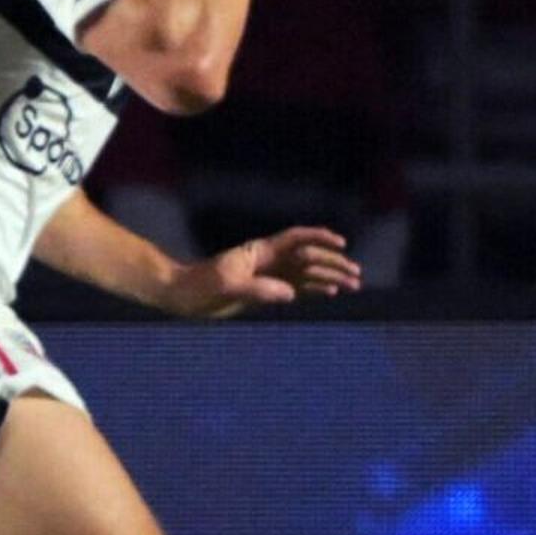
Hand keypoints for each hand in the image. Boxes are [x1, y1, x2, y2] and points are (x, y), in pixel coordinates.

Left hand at [171, 224, 359, 319]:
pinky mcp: (264, 290)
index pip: (296, 238)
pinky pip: (296, 287)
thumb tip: (290, 293)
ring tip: (352, 285)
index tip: (341, 244)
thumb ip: (258, 289)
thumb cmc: (198, 287)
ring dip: (329, 277)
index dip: (319, 238)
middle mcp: (267, 260)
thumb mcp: (226, 288)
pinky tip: (330, 293)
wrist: (180, 295)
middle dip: (332, 263)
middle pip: (307, 257)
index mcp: (259, 252)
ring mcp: (267, 275)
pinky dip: (314, 288)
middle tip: (355, 275)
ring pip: (306, 273)